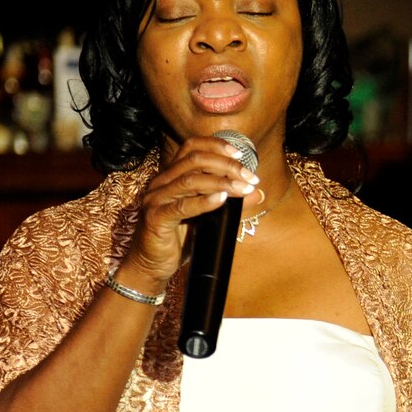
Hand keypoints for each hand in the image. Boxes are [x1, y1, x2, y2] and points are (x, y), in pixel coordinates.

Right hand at [122, 137, 262, 287]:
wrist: (152, 265)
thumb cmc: (179, 239)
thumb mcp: (208, 217)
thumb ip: (229, 203)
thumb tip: (258, 193)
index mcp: (170, 176)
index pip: (191, 147)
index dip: (216, 146)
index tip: (241, 154)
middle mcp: (161, 183)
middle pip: (195, 160)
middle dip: (227, 166)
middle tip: (250, 177)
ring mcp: (156, 199)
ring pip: (190, 180)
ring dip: (222, 182)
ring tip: (244, 188)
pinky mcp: (156, 218)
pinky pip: (182, 207)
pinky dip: (204, 201)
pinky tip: (222, 199)